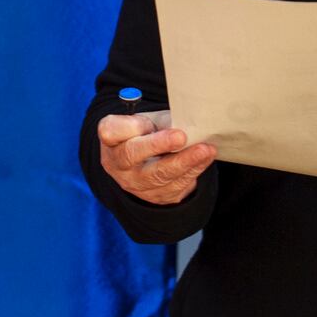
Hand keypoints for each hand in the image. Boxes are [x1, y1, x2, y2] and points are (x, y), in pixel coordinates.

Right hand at [97, 109, 217, 204]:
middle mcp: (118, 165)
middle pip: (133, 155)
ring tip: (205, 149)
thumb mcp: (147, 121)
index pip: (112, 131)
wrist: (147, 164)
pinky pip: (176, 186)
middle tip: (181, 137)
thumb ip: (157, 120)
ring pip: (159, 176)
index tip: (147, 123)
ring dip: (185, 161)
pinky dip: (193, 170)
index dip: (129, 127)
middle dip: (159, 145)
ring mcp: (136, 184)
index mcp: (112, 139)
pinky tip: (205, 158)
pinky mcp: (156, 196)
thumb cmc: (146, 135)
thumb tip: (185, 120)